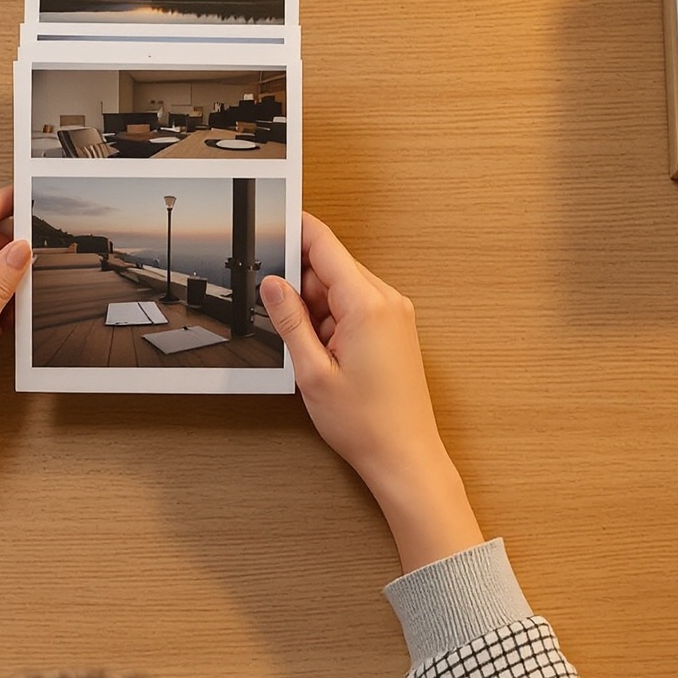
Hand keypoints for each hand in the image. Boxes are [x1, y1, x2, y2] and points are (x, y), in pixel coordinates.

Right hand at [262, 214, 484, 572]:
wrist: (404, 457)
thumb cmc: (366, 423)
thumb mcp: (312, 371)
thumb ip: (290, 320)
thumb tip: (273, 284)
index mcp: (367, 305)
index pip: (325, 245)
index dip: (296, 230)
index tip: (273, 221)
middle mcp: (387, 302)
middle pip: (331, 267)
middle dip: (302, 286)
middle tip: (283, 321)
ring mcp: (395, 314)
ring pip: (342, 289)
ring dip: (318, 309)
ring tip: (313, 353)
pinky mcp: (396, 329)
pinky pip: (357, 307)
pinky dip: (334, 322)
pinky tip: (327, 355)